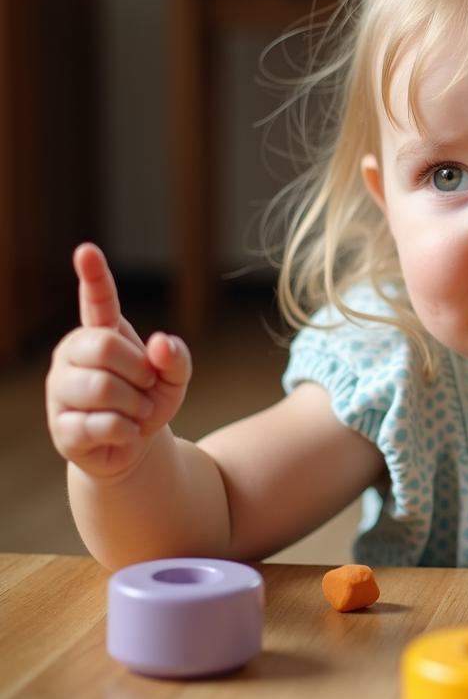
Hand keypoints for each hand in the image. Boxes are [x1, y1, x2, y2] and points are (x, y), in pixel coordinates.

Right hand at [47, 243, 191, 480]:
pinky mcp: (62, 427)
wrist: (133, 448)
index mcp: (99, 336)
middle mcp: (71, 356)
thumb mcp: (173, 380)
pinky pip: (102, 424)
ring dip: (135, 405)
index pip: (96, 301)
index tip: (88, 251)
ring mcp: (61, 390)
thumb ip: (176, 359)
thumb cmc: (147, 402)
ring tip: (135, 412)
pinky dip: (127, 431)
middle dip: (138, 371)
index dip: (93, 277)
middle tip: (145, 387)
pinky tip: (123, 432)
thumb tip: (161, 342)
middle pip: (104, 347)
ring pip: (102, 388)